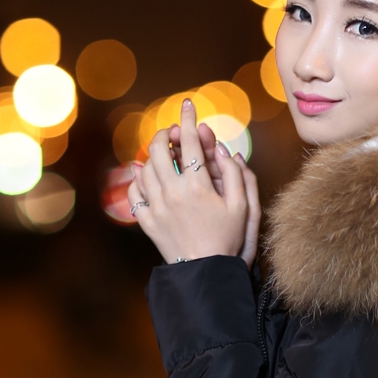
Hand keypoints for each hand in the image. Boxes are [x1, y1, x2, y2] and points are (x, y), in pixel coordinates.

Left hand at [128, 100, 261, 266]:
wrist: (206, 273)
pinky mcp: (147, 221)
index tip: (188, 104)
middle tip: (173, 133)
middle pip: (159, 150)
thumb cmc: (228, 239)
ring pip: (145, 168)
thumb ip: (234, 173)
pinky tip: (147, 177)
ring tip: (164, 155)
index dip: (189, 119)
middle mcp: (173, 193)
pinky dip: (138, 180)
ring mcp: (157, 207)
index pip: (190, 141)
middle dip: (166, 134)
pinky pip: (135, 192)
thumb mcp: (242, 206)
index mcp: (198, 186)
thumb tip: (222, 148)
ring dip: (153, 155)